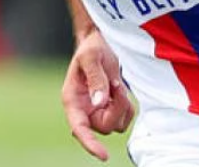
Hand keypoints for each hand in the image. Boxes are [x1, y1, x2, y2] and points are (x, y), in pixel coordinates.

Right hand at [62, 30, 134, 160]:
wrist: (99, 42)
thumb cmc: (92, 48)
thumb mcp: (92, 58)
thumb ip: (96, 79)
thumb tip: (100, 103)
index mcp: (72, 100)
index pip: (79, 128)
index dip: (89, 143)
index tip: (103, 155)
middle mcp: (83, 110)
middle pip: (103, 127)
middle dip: (116, 108)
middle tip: (117, 84)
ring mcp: (96, 112)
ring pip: (116, 125)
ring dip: (122, 106)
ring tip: (115, 83)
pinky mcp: (109, 111)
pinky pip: (124, 120)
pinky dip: (127, 107)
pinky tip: (119, 89)